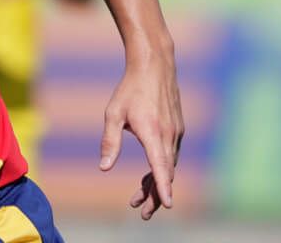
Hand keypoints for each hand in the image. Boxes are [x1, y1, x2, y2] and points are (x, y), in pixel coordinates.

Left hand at [99, 50, 184, 219]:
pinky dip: (161, 169)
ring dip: (157, 184)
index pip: (160, 166)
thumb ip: (110, 142)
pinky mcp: (177, 129)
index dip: (162, 187)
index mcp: (153, 133)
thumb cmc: (130, 90)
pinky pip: (170, 155)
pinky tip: (149, 176)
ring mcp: (176, 133)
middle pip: (165, 173)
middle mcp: (169, 136)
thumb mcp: (113, 114)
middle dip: (154, 196)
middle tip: (141, 213)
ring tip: (139, 200)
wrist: (154, 67)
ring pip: (169, 166)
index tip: (166, 204)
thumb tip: (104, 168)